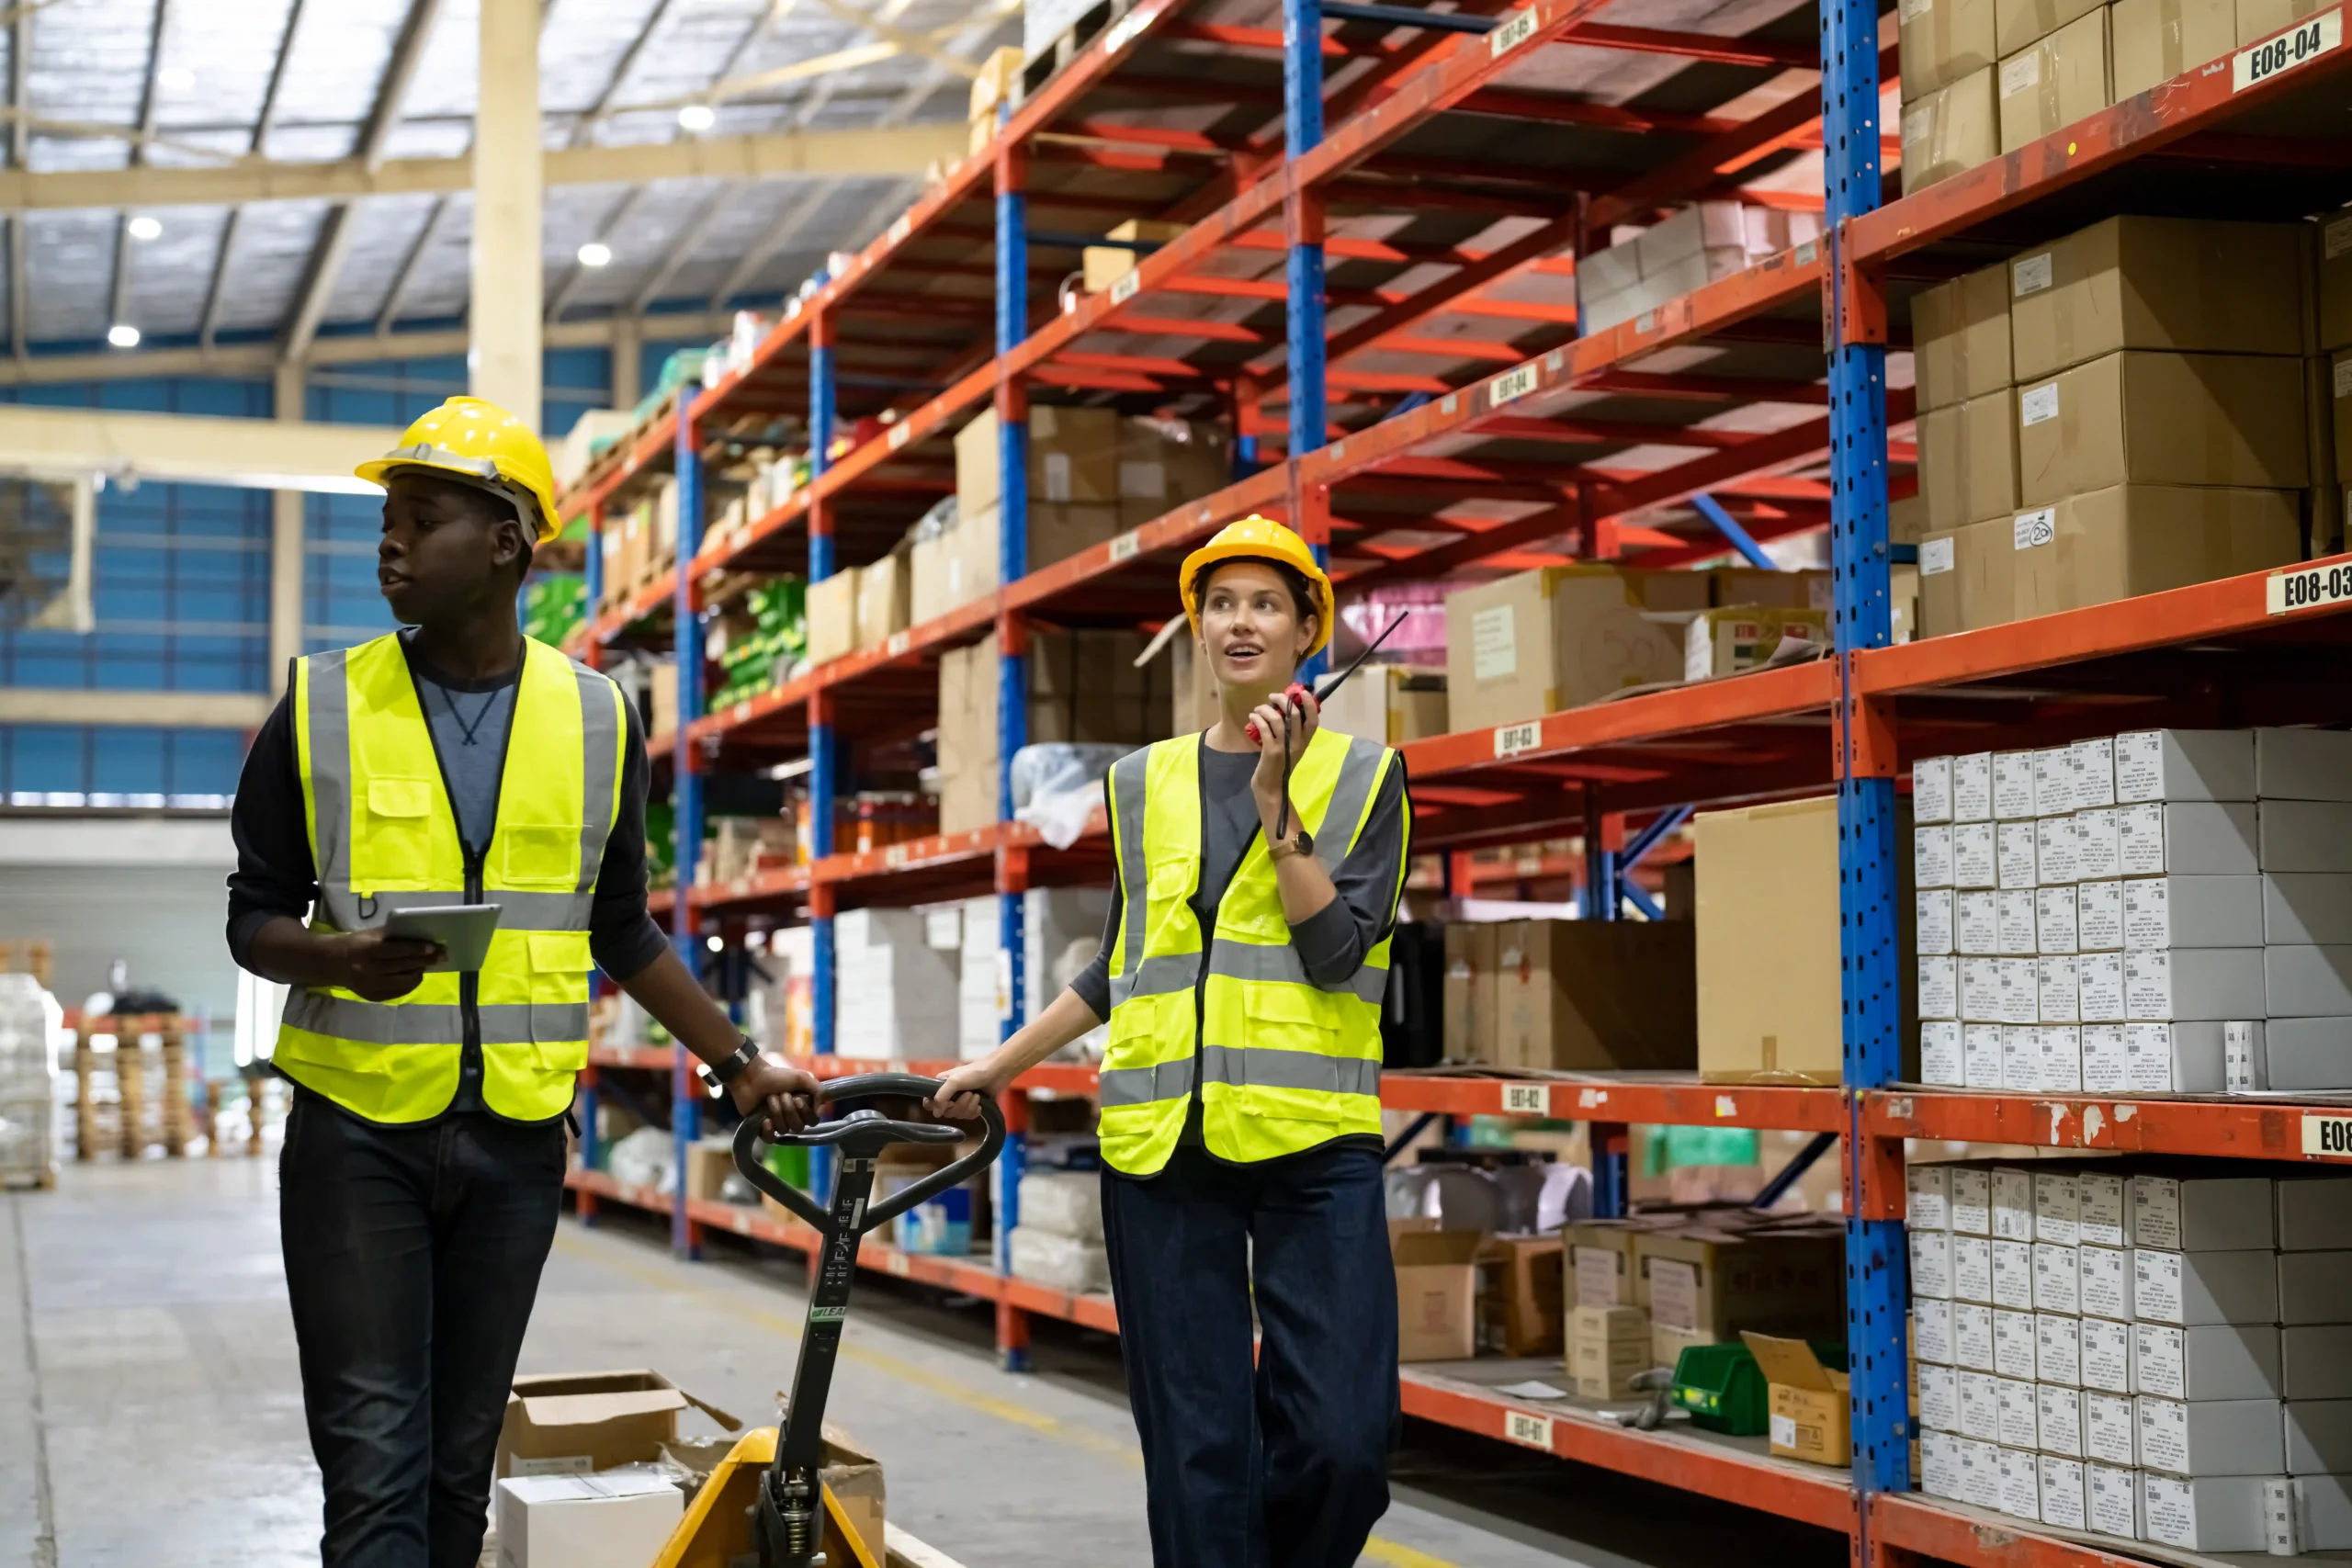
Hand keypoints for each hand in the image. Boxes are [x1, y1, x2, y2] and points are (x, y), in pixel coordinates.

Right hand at [328, 927, 441, 1001]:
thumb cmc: (357, 944)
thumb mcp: (371, 935)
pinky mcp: (372, 996)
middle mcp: (368, 970)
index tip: (435, 947)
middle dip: (425, 960)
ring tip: (426, 965)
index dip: (417, 949)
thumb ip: (393, 936)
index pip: (397, 950)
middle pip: (403, 966)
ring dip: (419, 973)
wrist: (332, 963)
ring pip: (403, 982)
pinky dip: (409, 984)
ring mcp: (370, 986)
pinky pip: (397, 992)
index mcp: (367, 950)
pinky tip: (415, 976)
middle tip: (442, 956)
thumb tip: (421, 936)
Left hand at [728, 1054, 820, 1135]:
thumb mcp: (802, 1078)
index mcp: (803, 1106)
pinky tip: (765, 1120)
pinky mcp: (762, 1128)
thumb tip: (820, 1113)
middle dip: (789, 1110)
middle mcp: (792, 1116)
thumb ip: (819, 1092)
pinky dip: (768, 1130)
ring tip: (770, 1099)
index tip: (798, 1099)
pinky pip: (770, 1139)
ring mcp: (777, 1123)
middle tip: (782, 1095)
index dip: (806, 1112)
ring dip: (776, 1112)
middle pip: (798, 1127)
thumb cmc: (776, 1076)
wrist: (751, 1077)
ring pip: (784, 1130)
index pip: (813, 1121)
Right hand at [926, 1059, 1003, 1121]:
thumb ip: (941, 1096)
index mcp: (941, 1085)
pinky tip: (980, 1104)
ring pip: (958, 1115)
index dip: (937, 1106)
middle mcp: (949, 1094)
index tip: (947, 1103)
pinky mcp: (972, 1106)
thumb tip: (936, 1114)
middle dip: (959, 1105)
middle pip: (946, 1112)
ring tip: (976, 1096)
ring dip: (969, 1107)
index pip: (929, 1102)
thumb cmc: (974, 1073)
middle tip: (969, 1094)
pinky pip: (968, 1116)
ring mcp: (960, 1100)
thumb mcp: (954, 1081)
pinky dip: (974, 1111)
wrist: (997, 1073)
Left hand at [1247, 685, 1317, 831]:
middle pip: (1295, 714)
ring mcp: (1285, 747)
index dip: (1309, 703)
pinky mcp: (1271, 751)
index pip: (1313, 719)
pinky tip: (1252, 717)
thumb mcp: (1290, 747)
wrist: (1271, 787)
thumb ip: (1291, 731)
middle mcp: (1298, 743)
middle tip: (1272, 697)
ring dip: (1266, 709)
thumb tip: (1284, 708)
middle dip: (1283, 700)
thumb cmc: (1279, 764)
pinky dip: (1257, 719)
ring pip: (1278, 719)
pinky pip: (1264, 728)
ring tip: (1258, 708)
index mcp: (1305, 741)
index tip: (1301, 691)